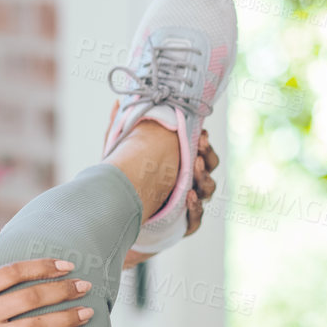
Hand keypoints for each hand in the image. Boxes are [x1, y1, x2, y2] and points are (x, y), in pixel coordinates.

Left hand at [101, 102, 219, 269]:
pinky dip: (196, 207)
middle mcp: (187, 180)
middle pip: (210, 165)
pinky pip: (197, 218)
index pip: (200, 148)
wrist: (116, 220)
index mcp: (179, 161)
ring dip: (205, 178)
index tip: (200, 133)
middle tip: (200, 147)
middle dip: (208, 156)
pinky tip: (189, 196)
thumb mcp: (118, 154)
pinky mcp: (182, 224)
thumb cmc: (121, 182)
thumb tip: (117, 102)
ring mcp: (187, 202)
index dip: (203, 141)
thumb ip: (119, 129)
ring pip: (208, 190)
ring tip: (195, 168)